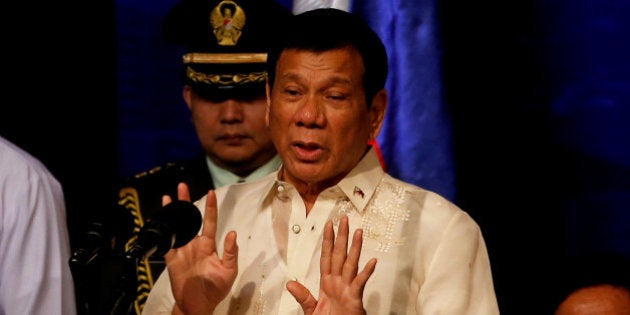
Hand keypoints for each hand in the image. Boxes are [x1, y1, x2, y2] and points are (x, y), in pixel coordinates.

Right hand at [162, 183, 237, 314]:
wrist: (199, 305)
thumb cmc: (216, 288)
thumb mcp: (229, 270)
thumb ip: (231, 252)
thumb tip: (232, 233)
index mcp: (209, 245)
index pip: (210, 222)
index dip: (210, 208)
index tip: (211, 192)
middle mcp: (195, 245)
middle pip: (190, 219)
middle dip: (186, 202)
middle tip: (183, 186)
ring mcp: (183, 250)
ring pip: (177, 227)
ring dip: (173, 212)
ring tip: (169, 197)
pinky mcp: (172, 259)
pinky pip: (167, 242)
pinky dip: (163, 231)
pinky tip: (160, 219)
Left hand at [286, 216, 376, 314]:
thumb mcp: (312, 310)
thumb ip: (303, 296)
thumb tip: (289, 283)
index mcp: (327, 283)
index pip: (326, 257)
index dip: (327, 241)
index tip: (328, 226)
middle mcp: (338, 282)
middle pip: (339, 255)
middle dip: (341, 237)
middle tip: (344, 219)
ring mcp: (348, 289)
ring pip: (351, 264)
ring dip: (355, 248)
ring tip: (358, 232)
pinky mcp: (355, 299)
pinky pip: (360, 283)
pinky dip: (366, 273)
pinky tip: (372, 262)